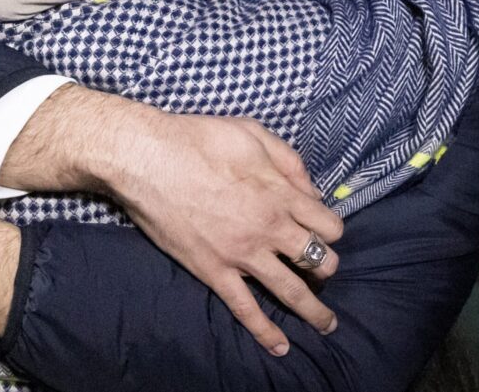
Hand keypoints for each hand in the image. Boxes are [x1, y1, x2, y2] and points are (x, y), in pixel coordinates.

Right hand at [107, 111, 343, 356]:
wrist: (147, 159)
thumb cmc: (198, 139)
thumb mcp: (252, 133)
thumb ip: (288, 160)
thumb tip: (311, 191)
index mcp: (281, 194)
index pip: (328, 224)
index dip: (330, 229)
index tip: (322, 229)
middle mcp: (269, 229)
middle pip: (318, 259)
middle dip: (326, 266)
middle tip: (321, 269)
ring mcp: (242, 254)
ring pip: (291, 291)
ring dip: (315, 311)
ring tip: (327, 324)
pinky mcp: (214, 271)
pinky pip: (245, 308)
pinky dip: (265, 331)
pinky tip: (280, 346)